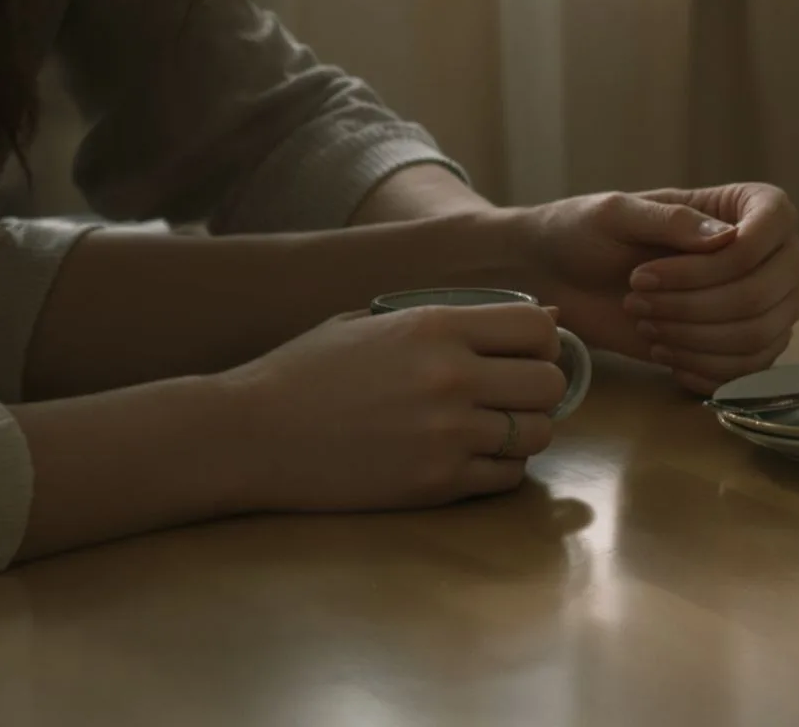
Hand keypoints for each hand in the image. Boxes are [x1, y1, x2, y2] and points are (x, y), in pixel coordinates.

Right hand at [222, 303, 567, 511]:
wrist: (249, 436)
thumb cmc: (310, 371)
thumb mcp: (376, 319)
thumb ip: (460, 314)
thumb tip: (548, 318)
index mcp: (435, 327)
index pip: (539, 328)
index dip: (542, 341)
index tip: (522, 353)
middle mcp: (450, 378)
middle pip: (550, 383)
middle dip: (539, 388)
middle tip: (511, 395)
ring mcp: (446, 435)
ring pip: (538, 434)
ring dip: (523, 431)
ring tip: (490, 427)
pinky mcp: (436, 484)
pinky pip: (508, 477)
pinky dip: (501, 468)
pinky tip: (470, 457)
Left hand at [519, 183, 798, 392]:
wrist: (561, 279)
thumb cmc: (588, 231)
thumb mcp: (618, 214)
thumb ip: (671, 221)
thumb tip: (728, 238)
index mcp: (749, 206)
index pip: (771, 231)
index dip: (718, 262)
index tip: (649, 270)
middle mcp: (770, 254)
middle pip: (764, 293)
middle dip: (694, 305)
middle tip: (637, 298)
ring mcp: (762, 303)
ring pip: (757, 335)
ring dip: (692, 337)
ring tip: (645, 324)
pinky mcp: (743, 345)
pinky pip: (748, 369)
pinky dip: (702, 368)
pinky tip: (662, 353)